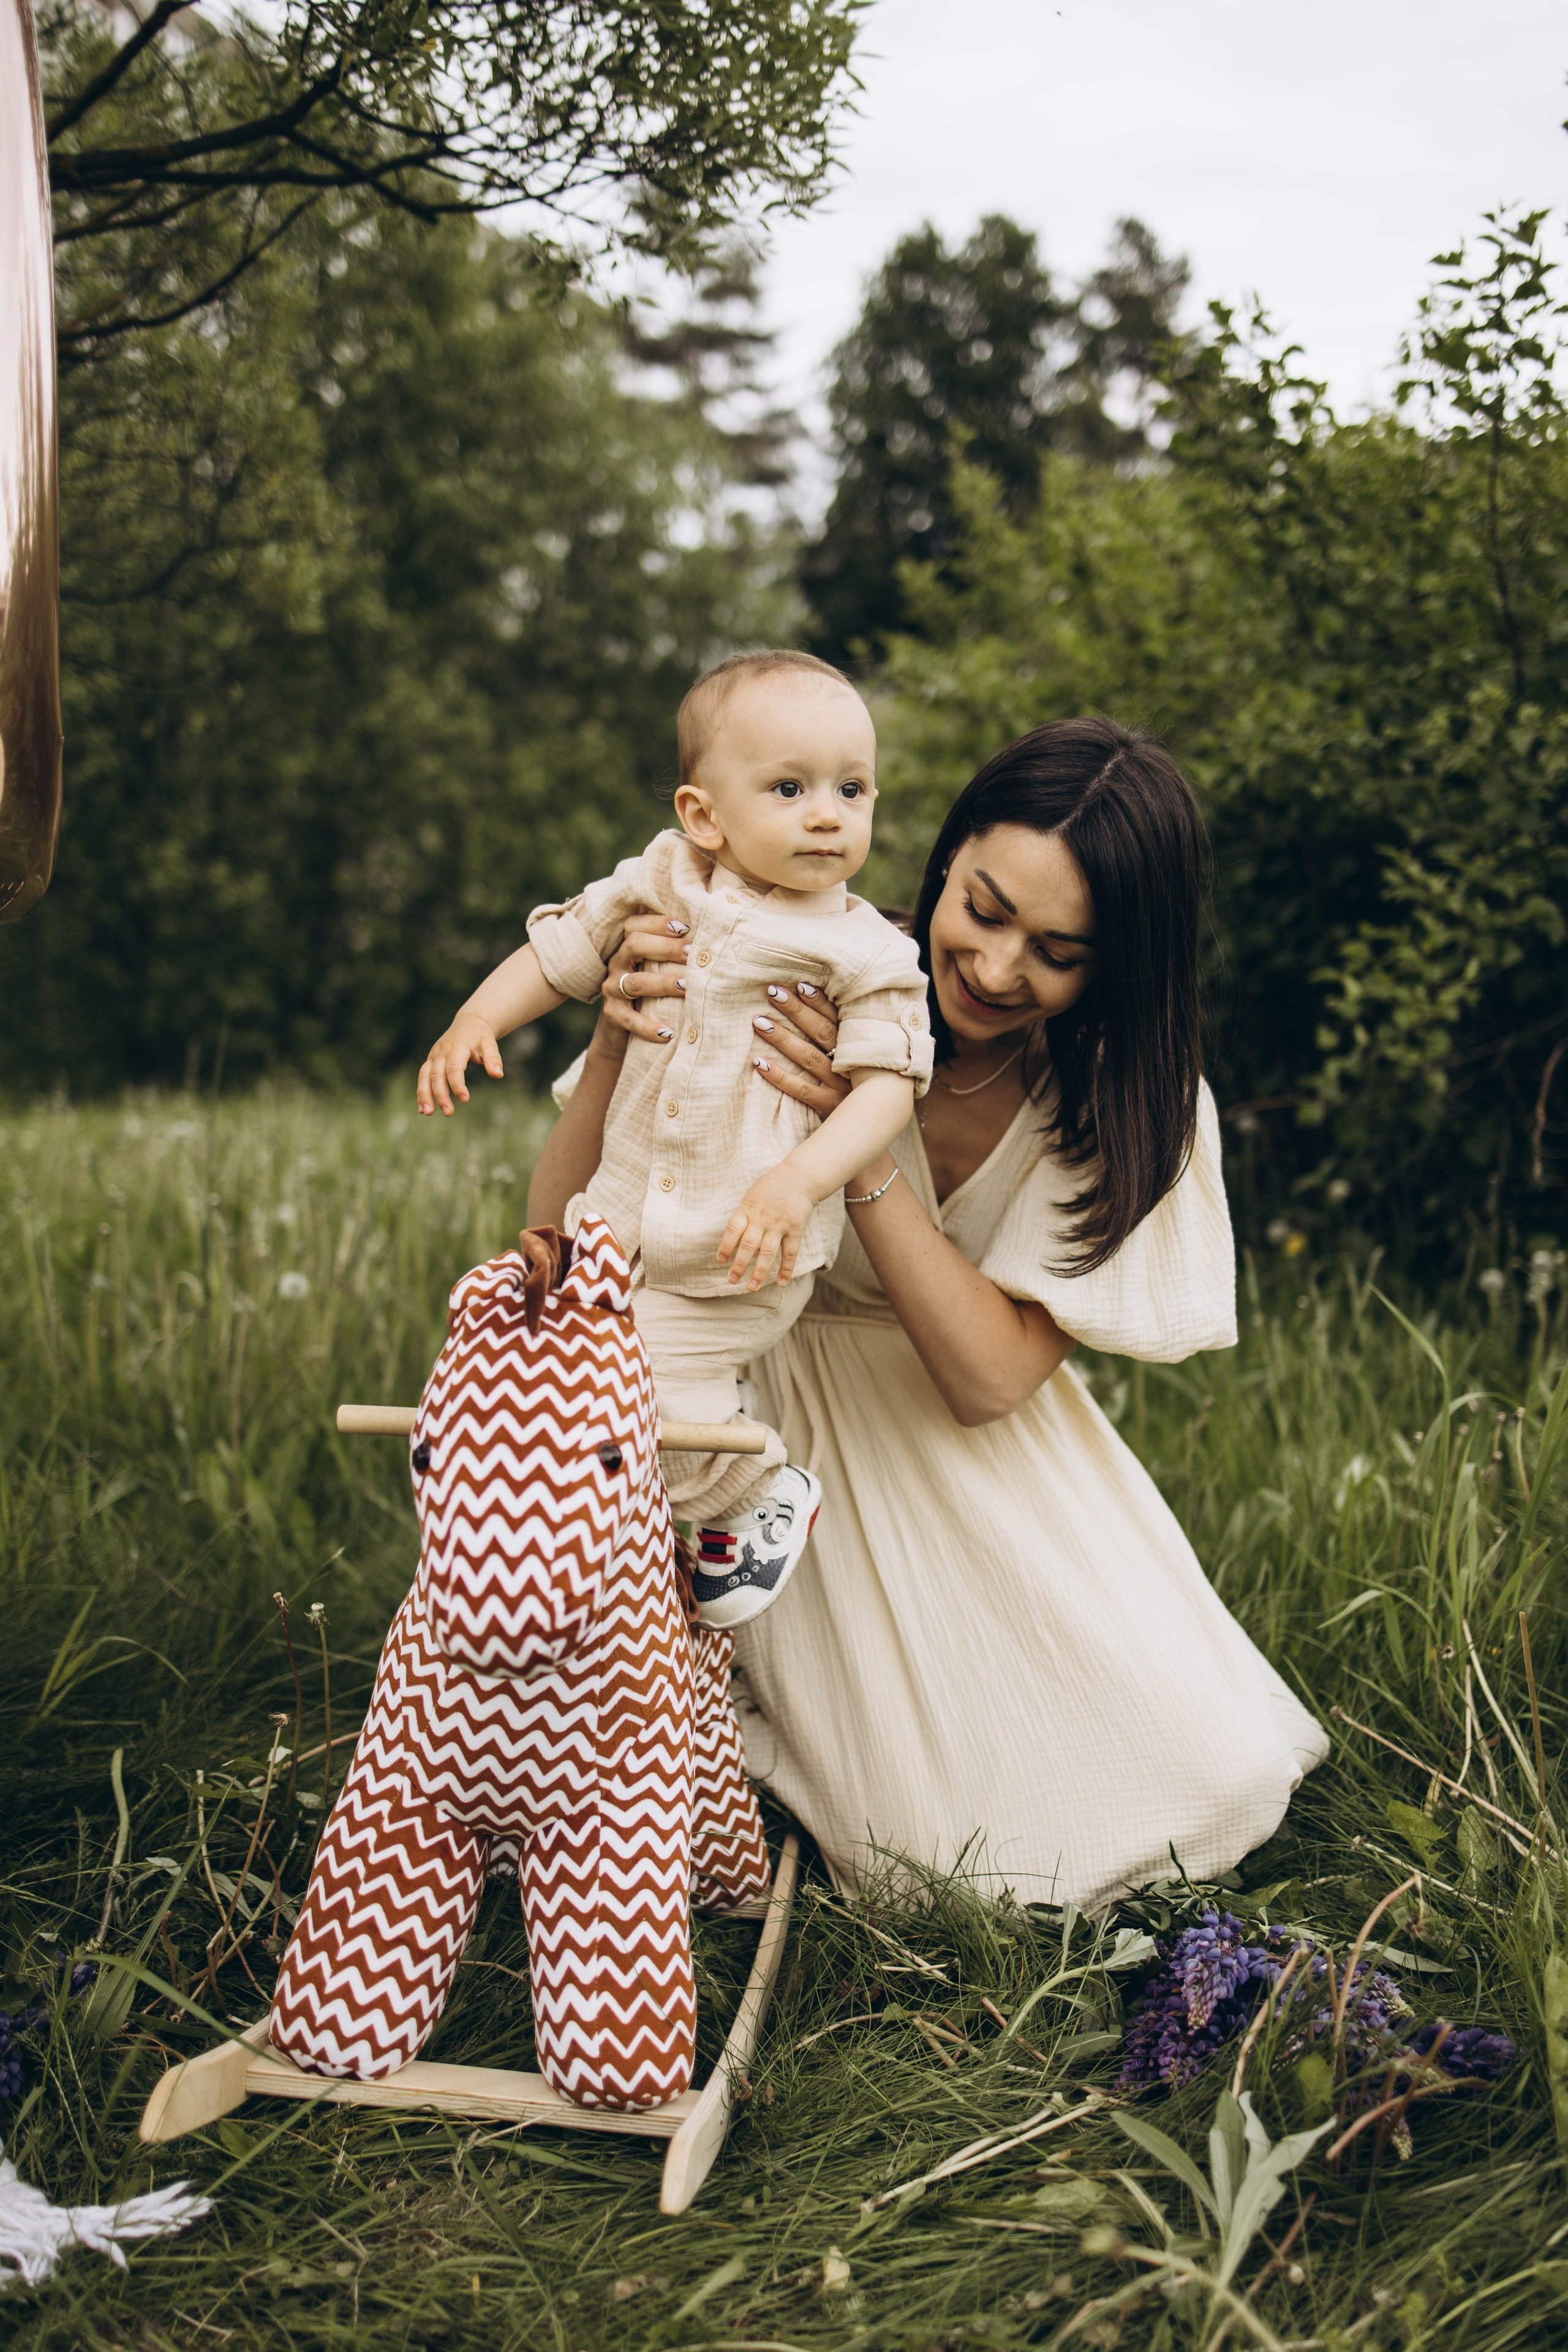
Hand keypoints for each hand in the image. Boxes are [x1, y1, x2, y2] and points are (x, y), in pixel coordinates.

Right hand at [418, 1011, 502, 1116]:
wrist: (469, 1022)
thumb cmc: (481, 1035)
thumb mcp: (490, 1043)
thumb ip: (494, 1059)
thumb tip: (498, 1075)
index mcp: (457, 1047)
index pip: (454, 1068)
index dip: (458, 1085)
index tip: (465, 1100)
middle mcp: (442, 1051)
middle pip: (437, 1075)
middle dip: (441, 1095)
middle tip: (449, 1113)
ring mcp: (434, 1055)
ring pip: (424, 1076)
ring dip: (424, 1095)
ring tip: (427, 1113)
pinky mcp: (430, 1060)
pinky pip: (422, 1076)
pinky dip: (421, 1092)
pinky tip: (423, 1108)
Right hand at [602, 916, 689, 1043]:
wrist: (622, 1034)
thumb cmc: (653, 994)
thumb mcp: (660, 970)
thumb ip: (677, 955)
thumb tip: (714, 943)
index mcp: (629, 948)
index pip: (635, 925)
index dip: (657, 923)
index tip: (685, 927)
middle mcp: (618, 963)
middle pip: (634, 945)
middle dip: (666, 947)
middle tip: (692, 953)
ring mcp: (612, 989)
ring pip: (635, 982)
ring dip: (663, 983)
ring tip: (686, 986)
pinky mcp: (612, 1015)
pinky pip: (629, 1019)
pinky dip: (648, 1027)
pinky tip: (668, 1033)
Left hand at [717, 1166, 816, 1291]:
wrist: (799, 1177)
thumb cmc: (771, 1188)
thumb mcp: (752, 1196)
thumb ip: (744, 1216)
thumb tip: (732, 1237)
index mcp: (748, 1209)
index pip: (732, 1230)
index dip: (725, 1246)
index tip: (721, 1260)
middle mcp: (762, 1219)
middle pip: (748, 1245)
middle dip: (739, 1265)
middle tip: (732, 1280)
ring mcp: (780, 1225)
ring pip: (767, 1252)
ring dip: (759, 1271)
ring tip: (751, 1287)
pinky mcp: (796, 1230)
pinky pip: (790, 1252)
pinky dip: (786, 1269)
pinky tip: (781, 1282)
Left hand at [749, 981, 848, 1117]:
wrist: (871, 1128)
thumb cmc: (859, 1084)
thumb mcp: (858, 1058)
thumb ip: (842, 1036)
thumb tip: (809, 1000)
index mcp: (860, 1047)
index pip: (838, 1018)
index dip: (820, 1001)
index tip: (799, 984)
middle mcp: (853, 1064)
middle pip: (822, 1033)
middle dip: (797, 1011)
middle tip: (772, 992)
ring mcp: (841, 1087)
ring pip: (809, 1058)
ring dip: (783, 1039)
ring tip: (759, 1022)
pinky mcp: (829, 1107)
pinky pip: (801, 1090)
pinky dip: (780, 1076)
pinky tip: (759, 1063)